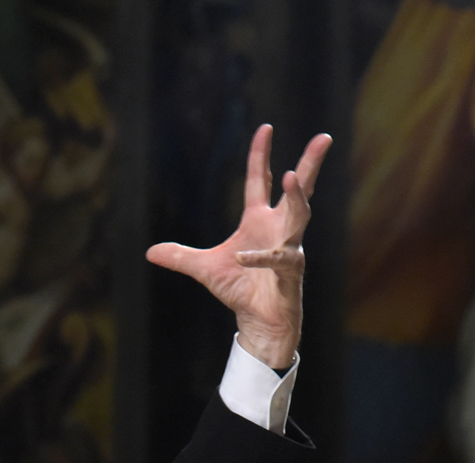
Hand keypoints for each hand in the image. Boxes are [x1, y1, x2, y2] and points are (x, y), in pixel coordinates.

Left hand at [146, 125, 331, 369]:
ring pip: (300, 216)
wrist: (257, 321)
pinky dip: (261, 257)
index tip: (265, 128)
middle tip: (324, 138)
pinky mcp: (290, 271)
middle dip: (309, 164)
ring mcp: (289, 247)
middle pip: (298, 190)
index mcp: (259, 220)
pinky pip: (279, 258)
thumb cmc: (239, 290)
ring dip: (297, 197)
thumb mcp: (205, 269)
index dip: (261, 155)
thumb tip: (150, 251)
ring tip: (292, 175)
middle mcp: (279, 228)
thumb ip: (180, 257)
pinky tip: (244, 256)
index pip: (260, 181)